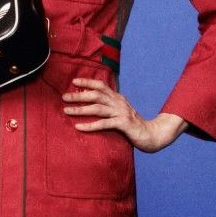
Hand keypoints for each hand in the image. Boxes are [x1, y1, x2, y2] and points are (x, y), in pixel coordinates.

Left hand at [63, 78, 185, 152]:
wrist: (151, 134)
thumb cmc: (132, 125)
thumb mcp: (120, 111)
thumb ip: (108, 105)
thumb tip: (91, 101)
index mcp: (117, 98)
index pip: (101, 86)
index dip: (87, 82)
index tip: (73, 82)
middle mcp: (119, 103)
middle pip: (96, 95)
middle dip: (79, 96)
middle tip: (64, 97)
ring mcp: (121, 113)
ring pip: (97, 108)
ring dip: (80, 109)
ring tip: (66, 111)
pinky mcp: (123, 124)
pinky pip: (104, 124)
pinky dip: (90, 125)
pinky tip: (79, 127)